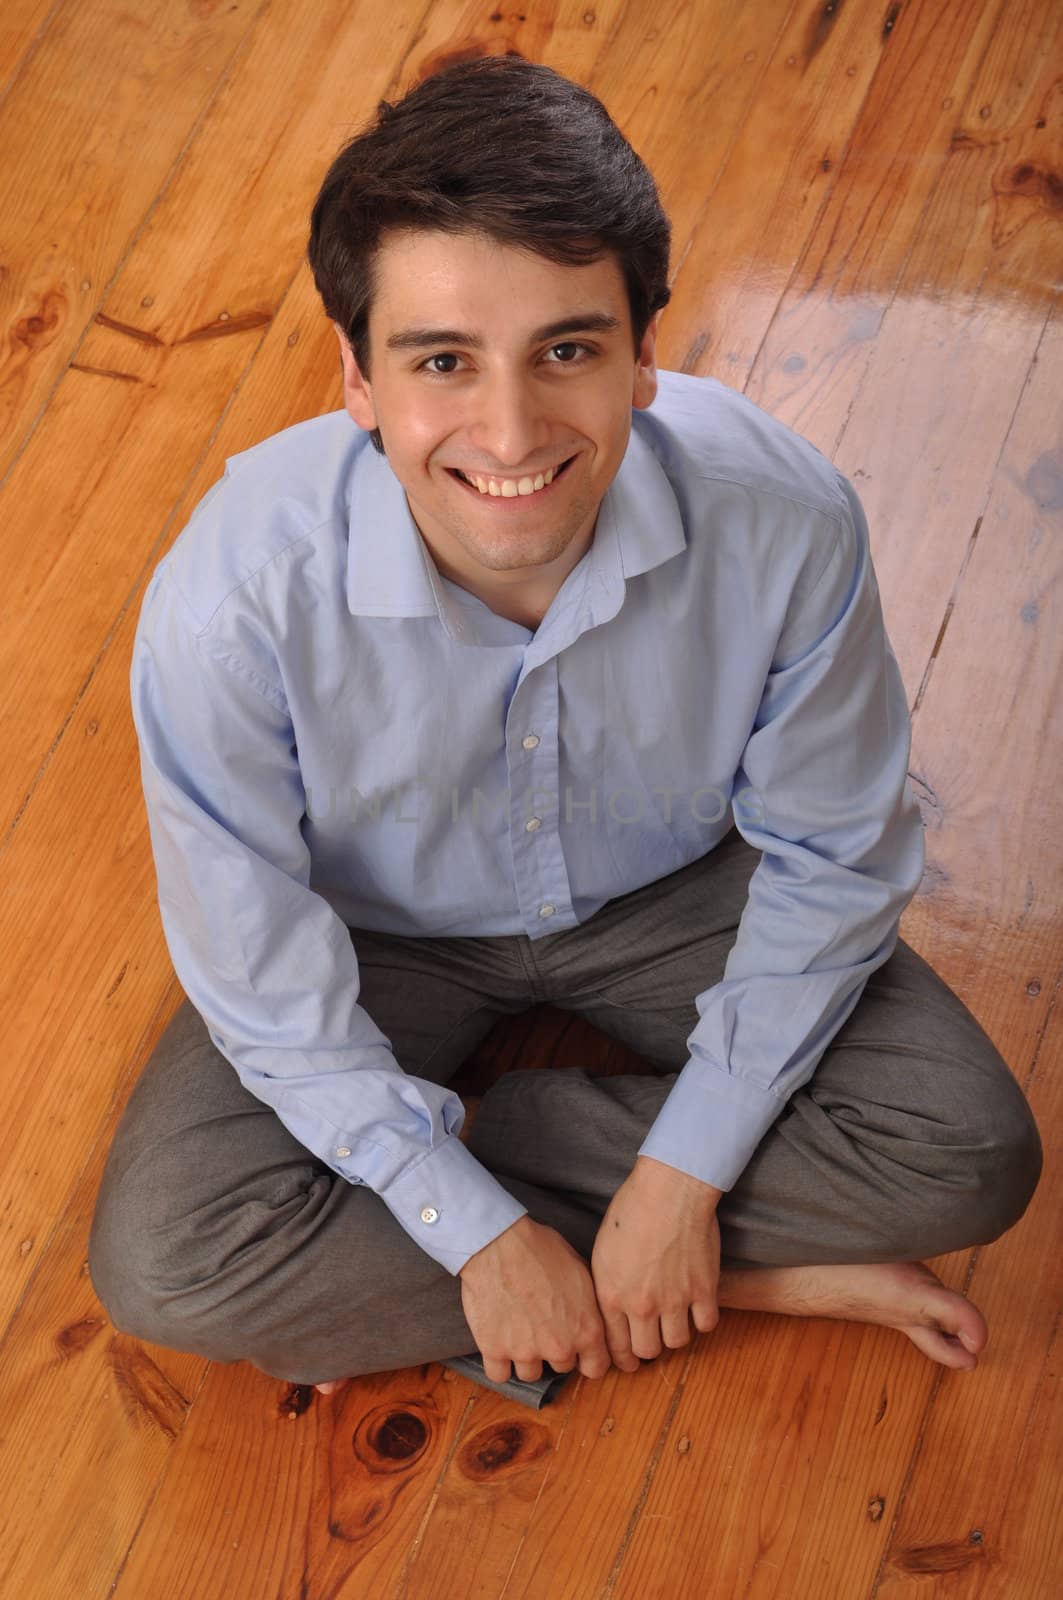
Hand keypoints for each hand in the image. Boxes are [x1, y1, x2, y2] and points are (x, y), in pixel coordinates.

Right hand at [458, 1215, 613, 1384]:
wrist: (500, 1244)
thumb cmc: (541, 1249)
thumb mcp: (580, 1269)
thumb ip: (589, 1303)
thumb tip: (590, 1314)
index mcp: (586, 1329)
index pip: (596, 1367)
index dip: (588, 1359)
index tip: (579, 1352)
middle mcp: (559, 1347)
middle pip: (561, 1367)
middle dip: (555, 1350)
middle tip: (543, 1327)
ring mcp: (526, 1352)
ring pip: (531, 1373)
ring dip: (527, 1358)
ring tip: (518, 1332)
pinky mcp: (494, 1350)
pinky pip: (499, 1375)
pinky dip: (499, 1364)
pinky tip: (499, 1344)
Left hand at [591, 1156, 722, 1368]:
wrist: (668, 1190)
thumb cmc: (631, 1210)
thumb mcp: (603, 1251)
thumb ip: (607, 1287)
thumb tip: (611, 1310)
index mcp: (612, 1295)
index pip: (615, 1346)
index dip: (623, 1357)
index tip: (630, 1360)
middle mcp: (642, 1304)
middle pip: (647, 1351)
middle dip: (649, 1347)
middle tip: (654, 1338)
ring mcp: (675, 1300)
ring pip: (677, 1342)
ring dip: (676, 1333)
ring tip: (676, 1318)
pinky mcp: (703, 1290)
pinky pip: (706, 1325)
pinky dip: (702, 1319)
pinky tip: (698, 1305)